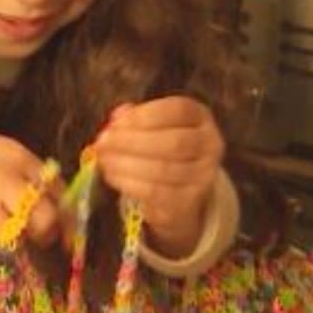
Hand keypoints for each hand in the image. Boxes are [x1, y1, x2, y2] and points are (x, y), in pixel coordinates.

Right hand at [0, 126, 60, 270]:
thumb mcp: (3, 156)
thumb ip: (34, 179)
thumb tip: (67, 218)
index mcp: (17, 157)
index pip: (59, 194)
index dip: (67, 220)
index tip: (64, 235)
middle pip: (43, 220)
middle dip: (43, 235)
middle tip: (31, 236)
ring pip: (11, 239)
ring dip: (11, 247)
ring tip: (0, 239)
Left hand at [93, 96, 224, 258]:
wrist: (179, 192)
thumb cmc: (160, 150)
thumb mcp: (150, 127)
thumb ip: (134, 119)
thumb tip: (115, 120)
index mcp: (200, 118)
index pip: (179, 110)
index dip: (144, 115)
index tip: (115, 124)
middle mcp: (210, 145)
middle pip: (174, 142)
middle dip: (131, 142)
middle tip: (102, 143)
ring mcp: (203, 176)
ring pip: (163, 169)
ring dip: (125, 164)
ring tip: (103, 160)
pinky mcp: (189, 202)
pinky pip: (156, 192)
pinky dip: (128, 183)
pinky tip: (112, 175)